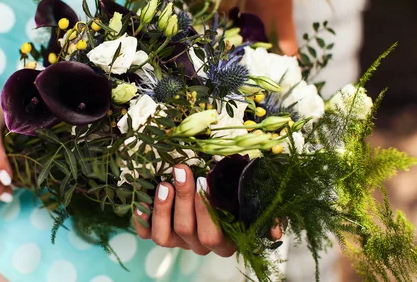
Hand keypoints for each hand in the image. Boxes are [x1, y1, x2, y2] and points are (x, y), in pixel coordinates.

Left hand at [134, 165, 282, 256]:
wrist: (210, 183)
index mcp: (226, 239)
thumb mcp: (255, 196)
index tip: (205, 181)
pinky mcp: (159, 233)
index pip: (216, 235)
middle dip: (185, 200)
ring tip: (164, 184)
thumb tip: (275, 229)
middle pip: (190, 232)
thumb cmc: (235, 188)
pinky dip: (141, 218)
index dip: (207, 211)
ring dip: (163, 209)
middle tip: (181, 170)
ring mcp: (178, 241)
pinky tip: (142, 199)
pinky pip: (145, 233)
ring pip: (165, 237)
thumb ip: (268, 211)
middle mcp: (200, 245)